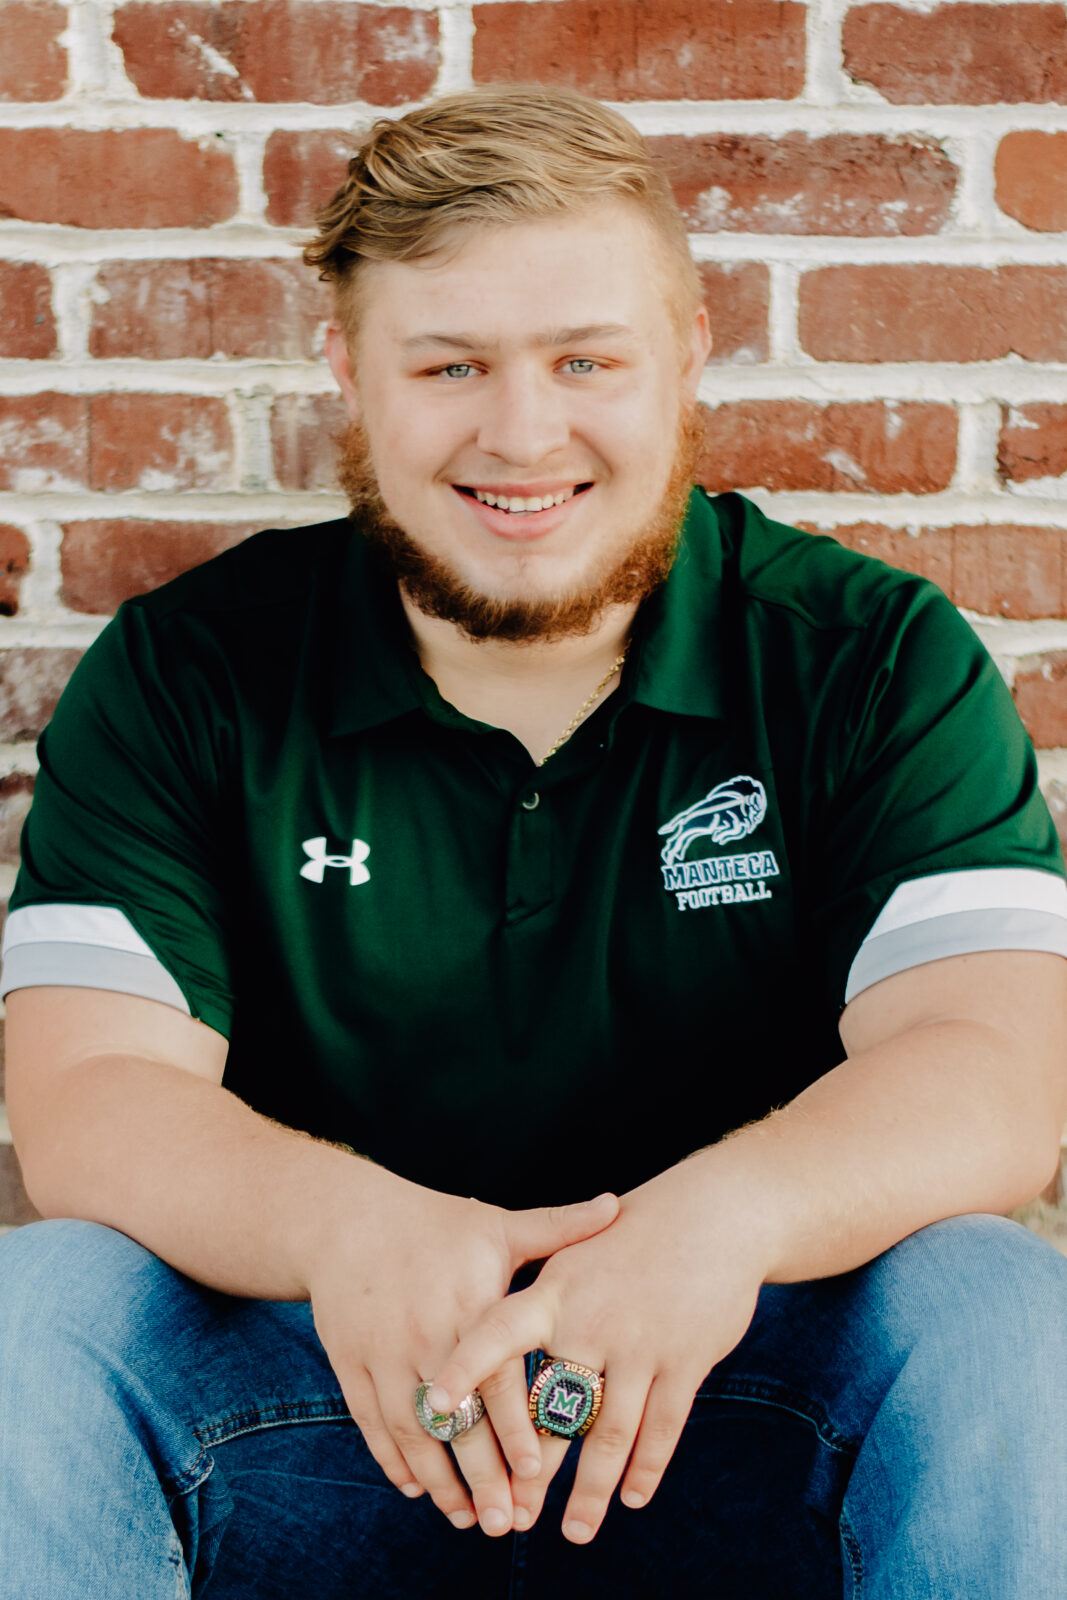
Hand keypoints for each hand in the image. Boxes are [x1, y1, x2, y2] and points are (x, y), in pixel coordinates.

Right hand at [305, 1167, 618, 1535]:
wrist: (348, 1220)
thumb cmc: (435, 1224)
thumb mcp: (497, 1223)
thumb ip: (558, 1227)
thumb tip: (617, 1206)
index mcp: (468, 1304)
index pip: (496, 1378)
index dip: (515, 1427)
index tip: (537, 1471)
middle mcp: (426, 1334)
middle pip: (458, 1418)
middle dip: (481, 1476)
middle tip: (506, 1523)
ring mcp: (383, 1354)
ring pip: (413, 1431)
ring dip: (439, 1481)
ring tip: (469, 1518)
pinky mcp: (351, 1365)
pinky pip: (373, 1424)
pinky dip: (394, 1460)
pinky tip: (418, 1488)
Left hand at [426, 1155, 767, 1541]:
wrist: (714, 1214)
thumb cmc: (636, 1235)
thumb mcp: (577, 1253)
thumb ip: (538, 1305)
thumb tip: (486, 1344)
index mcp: (556, 1292)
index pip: (496, 1332)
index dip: (464, 1369)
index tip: (433, 1407)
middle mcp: (592, 1320)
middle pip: (552, 1410)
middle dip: (531, 1473)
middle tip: (510, 1518)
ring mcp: (641, 1343)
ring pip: (608, 1434)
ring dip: (590, 1491)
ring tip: (574, 1531)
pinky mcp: (685, 1361)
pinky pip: (661, 1429)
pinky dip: (646, 1468)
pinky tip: (632, 1496)